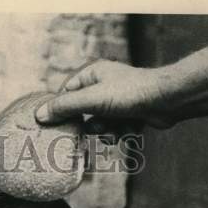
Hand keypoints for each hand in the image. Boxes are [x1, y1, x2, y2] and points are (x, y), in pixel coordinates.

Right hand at [35, 60, 176, 137]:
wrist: (167, 100)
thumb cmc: (130, 93)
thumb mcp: (92, 99)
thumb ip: (65, 107)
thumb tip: (40, 116)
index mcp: (92, 74)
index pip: (66, 93)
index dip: (62, 110)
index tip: (56, 125)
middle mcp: (104, 85)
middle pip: (82, 112)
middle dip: (88, 124)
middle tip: (93, 128)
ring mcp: (117, 101)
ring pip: (98, 125)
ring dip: (106, 131)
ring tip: (116, 128)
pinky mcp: (129, 115)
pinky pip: (114, 130)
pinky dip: (120, 133)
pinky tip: (130, 129)